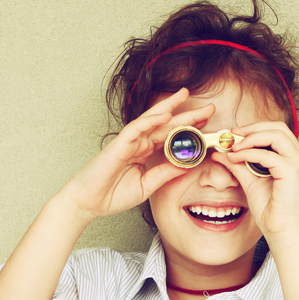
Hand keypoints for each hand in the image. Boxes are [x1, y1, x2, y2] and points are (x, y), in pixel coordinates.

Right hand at [59, 89, 214, 221]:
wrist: (88, 204)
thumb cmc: (112, 195)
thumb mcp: (147, 186)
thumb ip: (165, 174)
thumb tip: (187, 165)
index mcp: (146, 152)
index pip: (172, 137)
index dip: (190, 130)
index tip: (209, 125)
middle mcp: (139, 143)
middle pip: (167, 124)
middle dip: (188, 115)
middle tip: (209, 106)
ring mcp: (129, 142)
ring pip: (152, 120)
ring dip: (170, 107)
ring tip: (186, 95)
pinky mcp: (118, 145)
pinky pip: (135, 129)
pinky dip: (150, 121)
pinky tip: (164, 114)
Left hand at [211, 121, 298, 241]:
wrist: (282, 232)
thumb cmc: (272, 212)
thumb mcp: (251, 182)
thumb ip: (239, 165)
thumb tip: (221, 152)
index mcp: (295, 159)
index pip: (278, 132)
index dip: (256, 129)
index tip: (235, 134)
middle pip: (279, 127)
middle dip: (253, 128)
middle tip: (232, 134)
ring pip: (276, 135)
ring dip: (251, 138)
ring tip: (233, 147)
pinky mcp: (292, 172)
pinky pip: (267, 154)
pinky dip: (249, 154)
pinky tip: (236, 159)